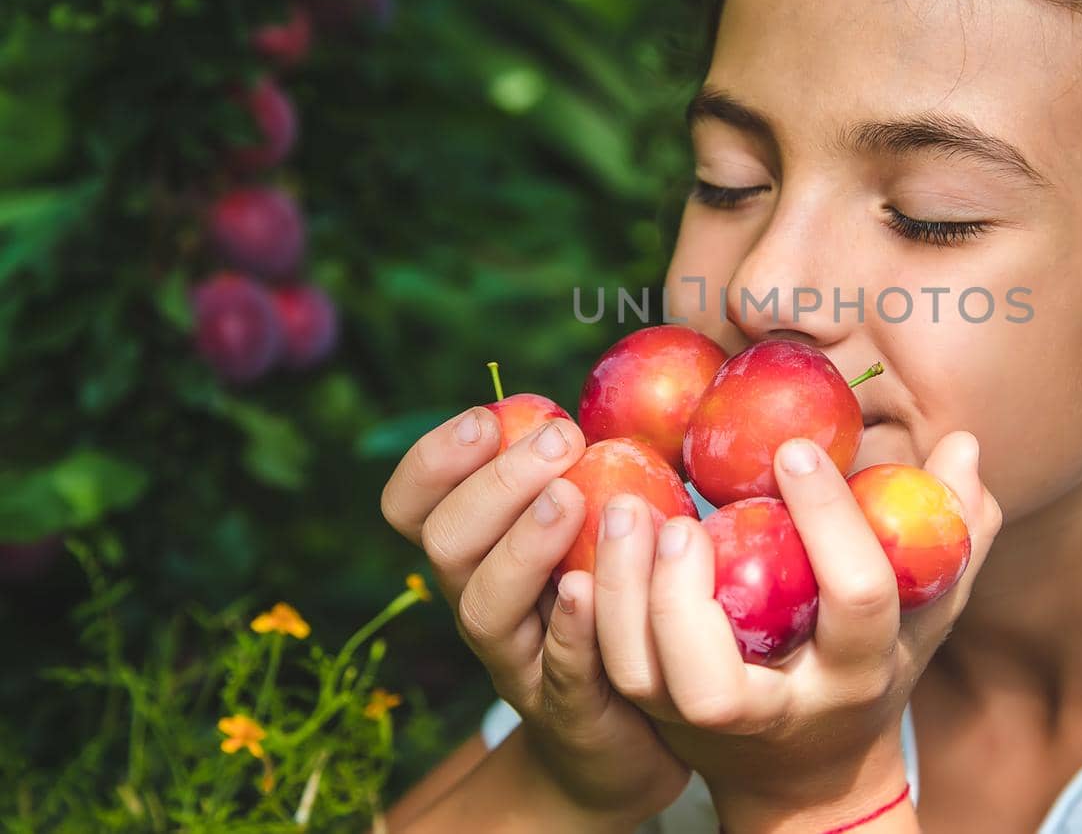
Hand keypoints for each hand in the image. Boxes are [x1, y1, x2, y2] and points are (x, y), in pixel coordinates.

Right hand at [380, 407, 690, 826]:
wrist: (635, 733)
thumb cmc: (617, 603)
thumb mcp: (595, 528)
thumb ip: (594, 466)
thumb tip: (633, 380)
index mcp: (477, 553)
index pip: (414, 502)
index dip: (436, 457)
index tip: (494, 415)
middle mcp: (482, 603)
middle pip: (444, 543)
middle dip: (495, 483)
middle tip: (562, 440)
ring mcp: (519, 661)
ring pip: (483, 606)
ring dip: (523, 544)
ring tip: (569, 500)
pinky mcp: (569, 708)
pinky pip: (555, 669)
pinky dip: (567, 628)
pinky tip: (588, 590)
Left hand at [592, 431, 1001, 831]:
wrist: (812, 779)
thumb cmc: (875, 669)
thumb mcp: (926, 612)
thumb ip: (955, 533)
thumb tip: (965, 444)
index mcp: (859, 670)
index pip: (857, 600)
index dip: (829, 522)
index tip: (796, 450)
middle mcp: (781, 709)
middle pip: (718, 685)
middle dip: (685, 598)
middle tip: (682, 519)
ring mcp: (708, 724)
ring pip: (647, 680)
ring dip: (625, 596)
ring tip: (625, 512)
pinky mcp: (658, 718)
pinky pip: (611, 673)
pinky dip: (594, 613)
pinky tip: (593, 550)